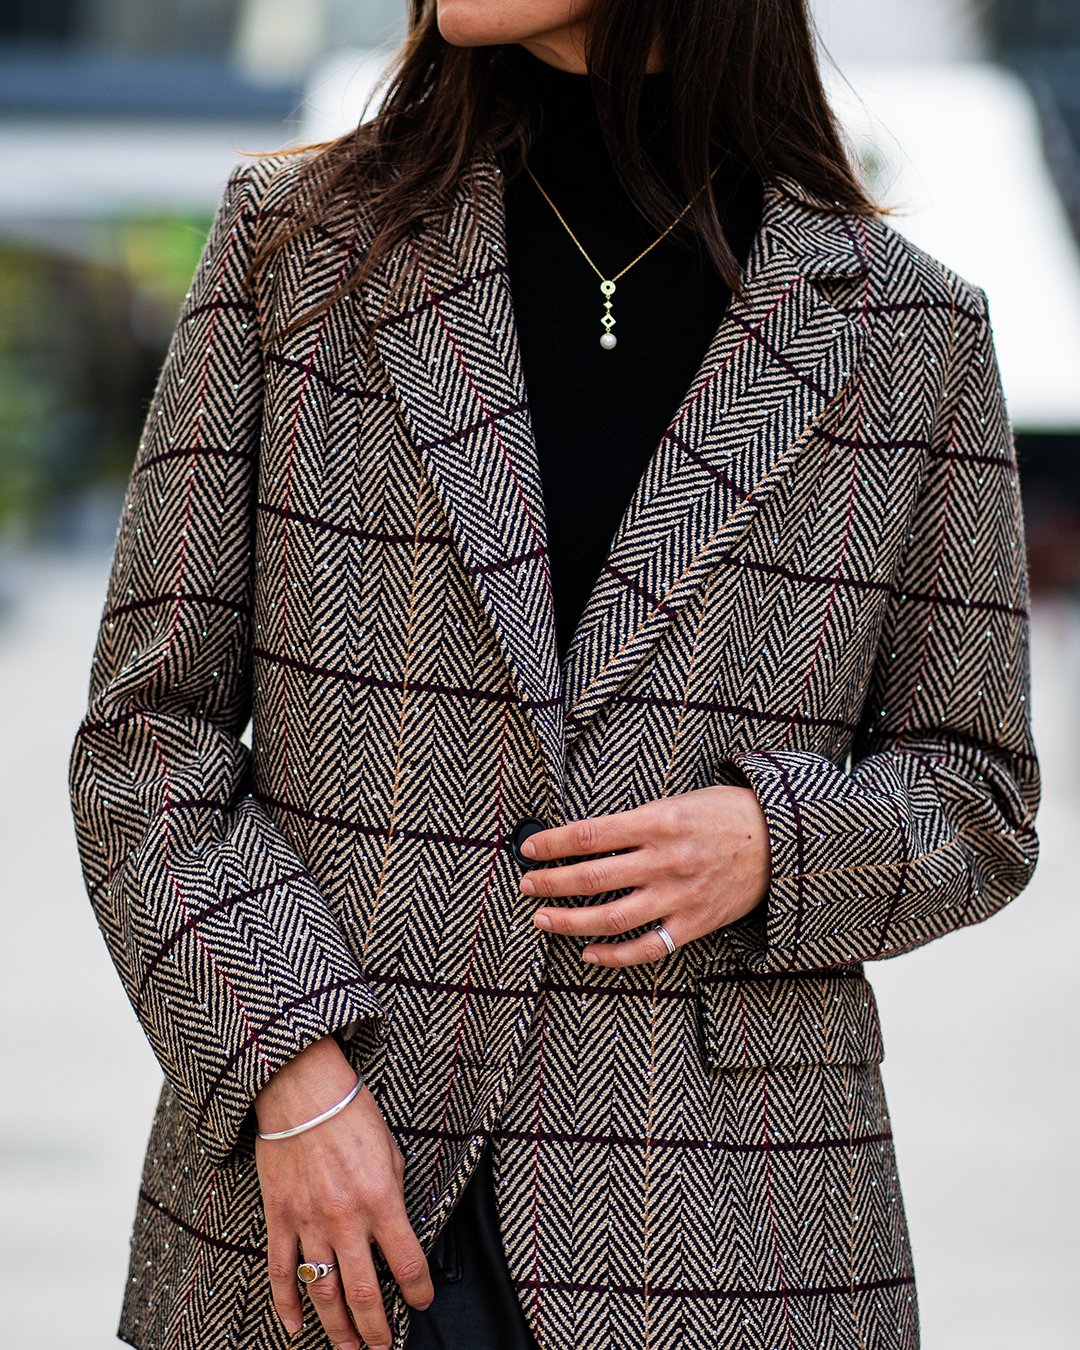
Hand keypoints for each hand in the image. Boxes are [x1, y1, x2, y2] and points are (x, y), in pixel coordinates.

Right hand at [255, 1035, 431, 1349]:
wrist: (302, 1090)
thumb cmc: (352, 1113)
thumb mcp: (390, 1150)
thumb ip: (393, 1193)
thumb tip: (395, 1227)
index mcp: (382, 1200)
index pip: (408, 1264)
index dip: (419, 1292)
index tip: (421, 1304)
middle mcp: (347, 1220)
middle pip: (365, 1294)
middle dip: (377, 1330)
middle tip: (383, 1347)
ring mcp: (310, 1223)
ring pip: (324, 1294)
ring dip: (337, 1329)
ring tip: (348, 1349)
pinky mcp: (280, 1218)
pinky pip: (281, 1273)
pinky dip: (286, 1306)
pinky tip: (295, 1329)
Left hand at [520, 786, 769, 966]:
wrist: (783, 842)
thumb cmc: (728, 814)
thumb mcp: (680, 801)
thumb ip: (638, 822)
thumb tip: (589, 839)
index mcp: (658, 821)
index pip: (589, 834)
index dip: (552, 843)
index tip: (529, 849)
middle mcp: (665, 860)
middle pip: (591, 876)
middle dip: (550, 882)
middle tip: (526, 885)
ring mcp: (679, 896)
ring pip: (611, 916)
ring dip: (570, 920)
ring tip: (543, 918)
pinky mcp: (695, 924)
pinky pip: (647, 947)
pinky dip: (613, 955)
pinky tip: (589, 952)